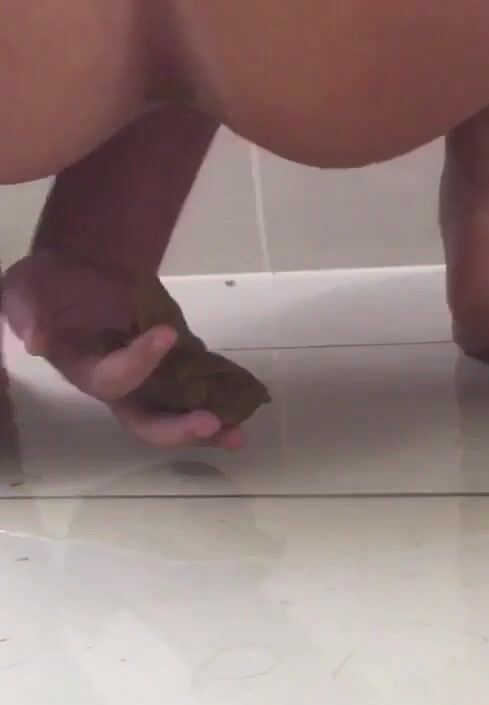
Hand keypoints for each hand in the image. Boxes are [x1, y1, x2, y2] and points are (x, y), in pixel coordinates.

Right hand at [1, 250, 244, 448]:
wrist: (80, 270)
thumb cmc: (46, 286)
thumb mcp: (25, 293)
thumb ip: (27, 314)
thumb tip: (37, 340)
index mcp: (86, 373)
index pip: (113, 382)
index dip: (138, 365)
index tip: (166, 334)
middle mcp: (122, 388)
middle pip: (148, 423)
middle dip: (178, 430)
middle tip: (210, 424)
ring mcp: (151, 380)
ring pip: (179, 414)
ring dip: (208, 428)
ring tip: (237, 434)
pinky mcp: (175, 364)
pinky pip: (200, 388)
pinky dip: (223, 396)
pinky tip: (247, 400)